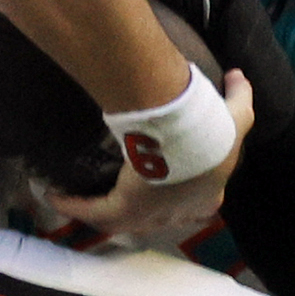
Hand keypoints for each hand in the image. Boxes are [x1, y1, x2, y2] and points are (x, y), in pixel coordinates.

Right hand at [46, 69, 256, 244]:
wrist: (188, 137)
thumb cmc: (210, 129)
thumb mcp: (234, 113)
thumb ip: (239, 96)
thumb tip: (236, 76)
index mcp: (209, 192)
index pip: (201, 204)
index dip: (190, 199)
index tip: (175, 182)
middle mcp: (180, 211)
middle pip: (161, 218)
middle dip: (147, 211)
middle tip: (126, 194)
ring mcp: (151, 215)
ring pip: (124, 219)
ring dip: (102, 209)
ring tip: (83, 199)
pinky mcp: (125, 211)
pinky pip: (94, 213)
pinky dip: (74, 205)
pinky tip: (55, 195)